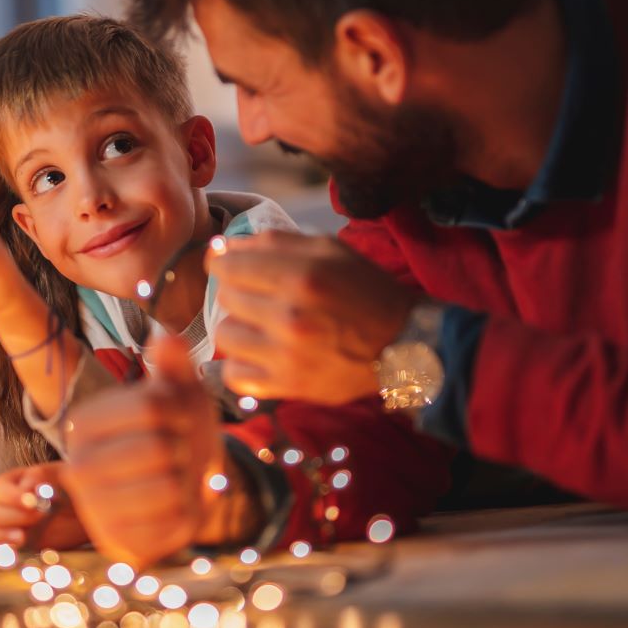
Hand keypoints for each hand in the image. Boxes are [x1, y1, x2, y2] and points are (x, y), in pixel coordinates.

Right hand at [0, 463, 88, 550]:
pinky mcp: (15, 549)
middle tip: (40, 516)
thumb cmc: (75, 489)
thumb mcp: (65, 476)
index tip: (31, 500)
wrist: (90, 515)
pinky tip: (16, 556)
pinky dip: (0, 556)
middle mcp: (6, 506)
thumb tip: (28, 486)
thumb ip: (46, 477)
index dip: (10, 496)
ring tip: (21, 539)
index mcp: (14, 484)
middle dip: (14, 516)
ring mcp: (8, 528)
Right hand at [61, 334, 252, 568]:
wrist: (181, 487)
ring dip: (189, 482)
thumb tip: (168, 338)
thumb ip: (174, 362)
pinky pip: (174, 525)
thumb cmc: (179, 431)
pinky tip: (178, 506)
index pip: (150, 407)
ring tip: (180, 478)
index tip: (182, 419)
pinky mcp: (120, 544)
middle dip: (187, 449)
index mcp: (84, 421)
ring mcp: (95, 509)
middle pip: (159, 448)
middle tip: (183, 453)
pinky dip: (189, 513)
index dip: (183, 411)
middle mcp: (78, 465)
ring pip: (167, 488)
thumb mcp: (180, 390)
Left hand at [208, 231, 415, 403]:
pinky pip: (235, 375)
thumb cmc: (366, 290)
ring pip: (225, 335)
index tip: (233, 268)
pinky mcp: (288, 385)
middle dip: (238, 293)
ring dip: (238, 328)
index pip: (227, 267)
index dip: (225, 264)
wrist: (403, 343)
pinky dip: (241, 365)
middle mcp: (291, 316)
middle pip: (225, 298)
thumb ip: (275, 242)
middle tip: (260, 297)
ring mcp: (287, 355)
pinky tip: (260, 355)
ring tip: (261, 326)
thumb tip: (224, 247)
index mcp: (302, 276)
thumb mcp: (330, 250)